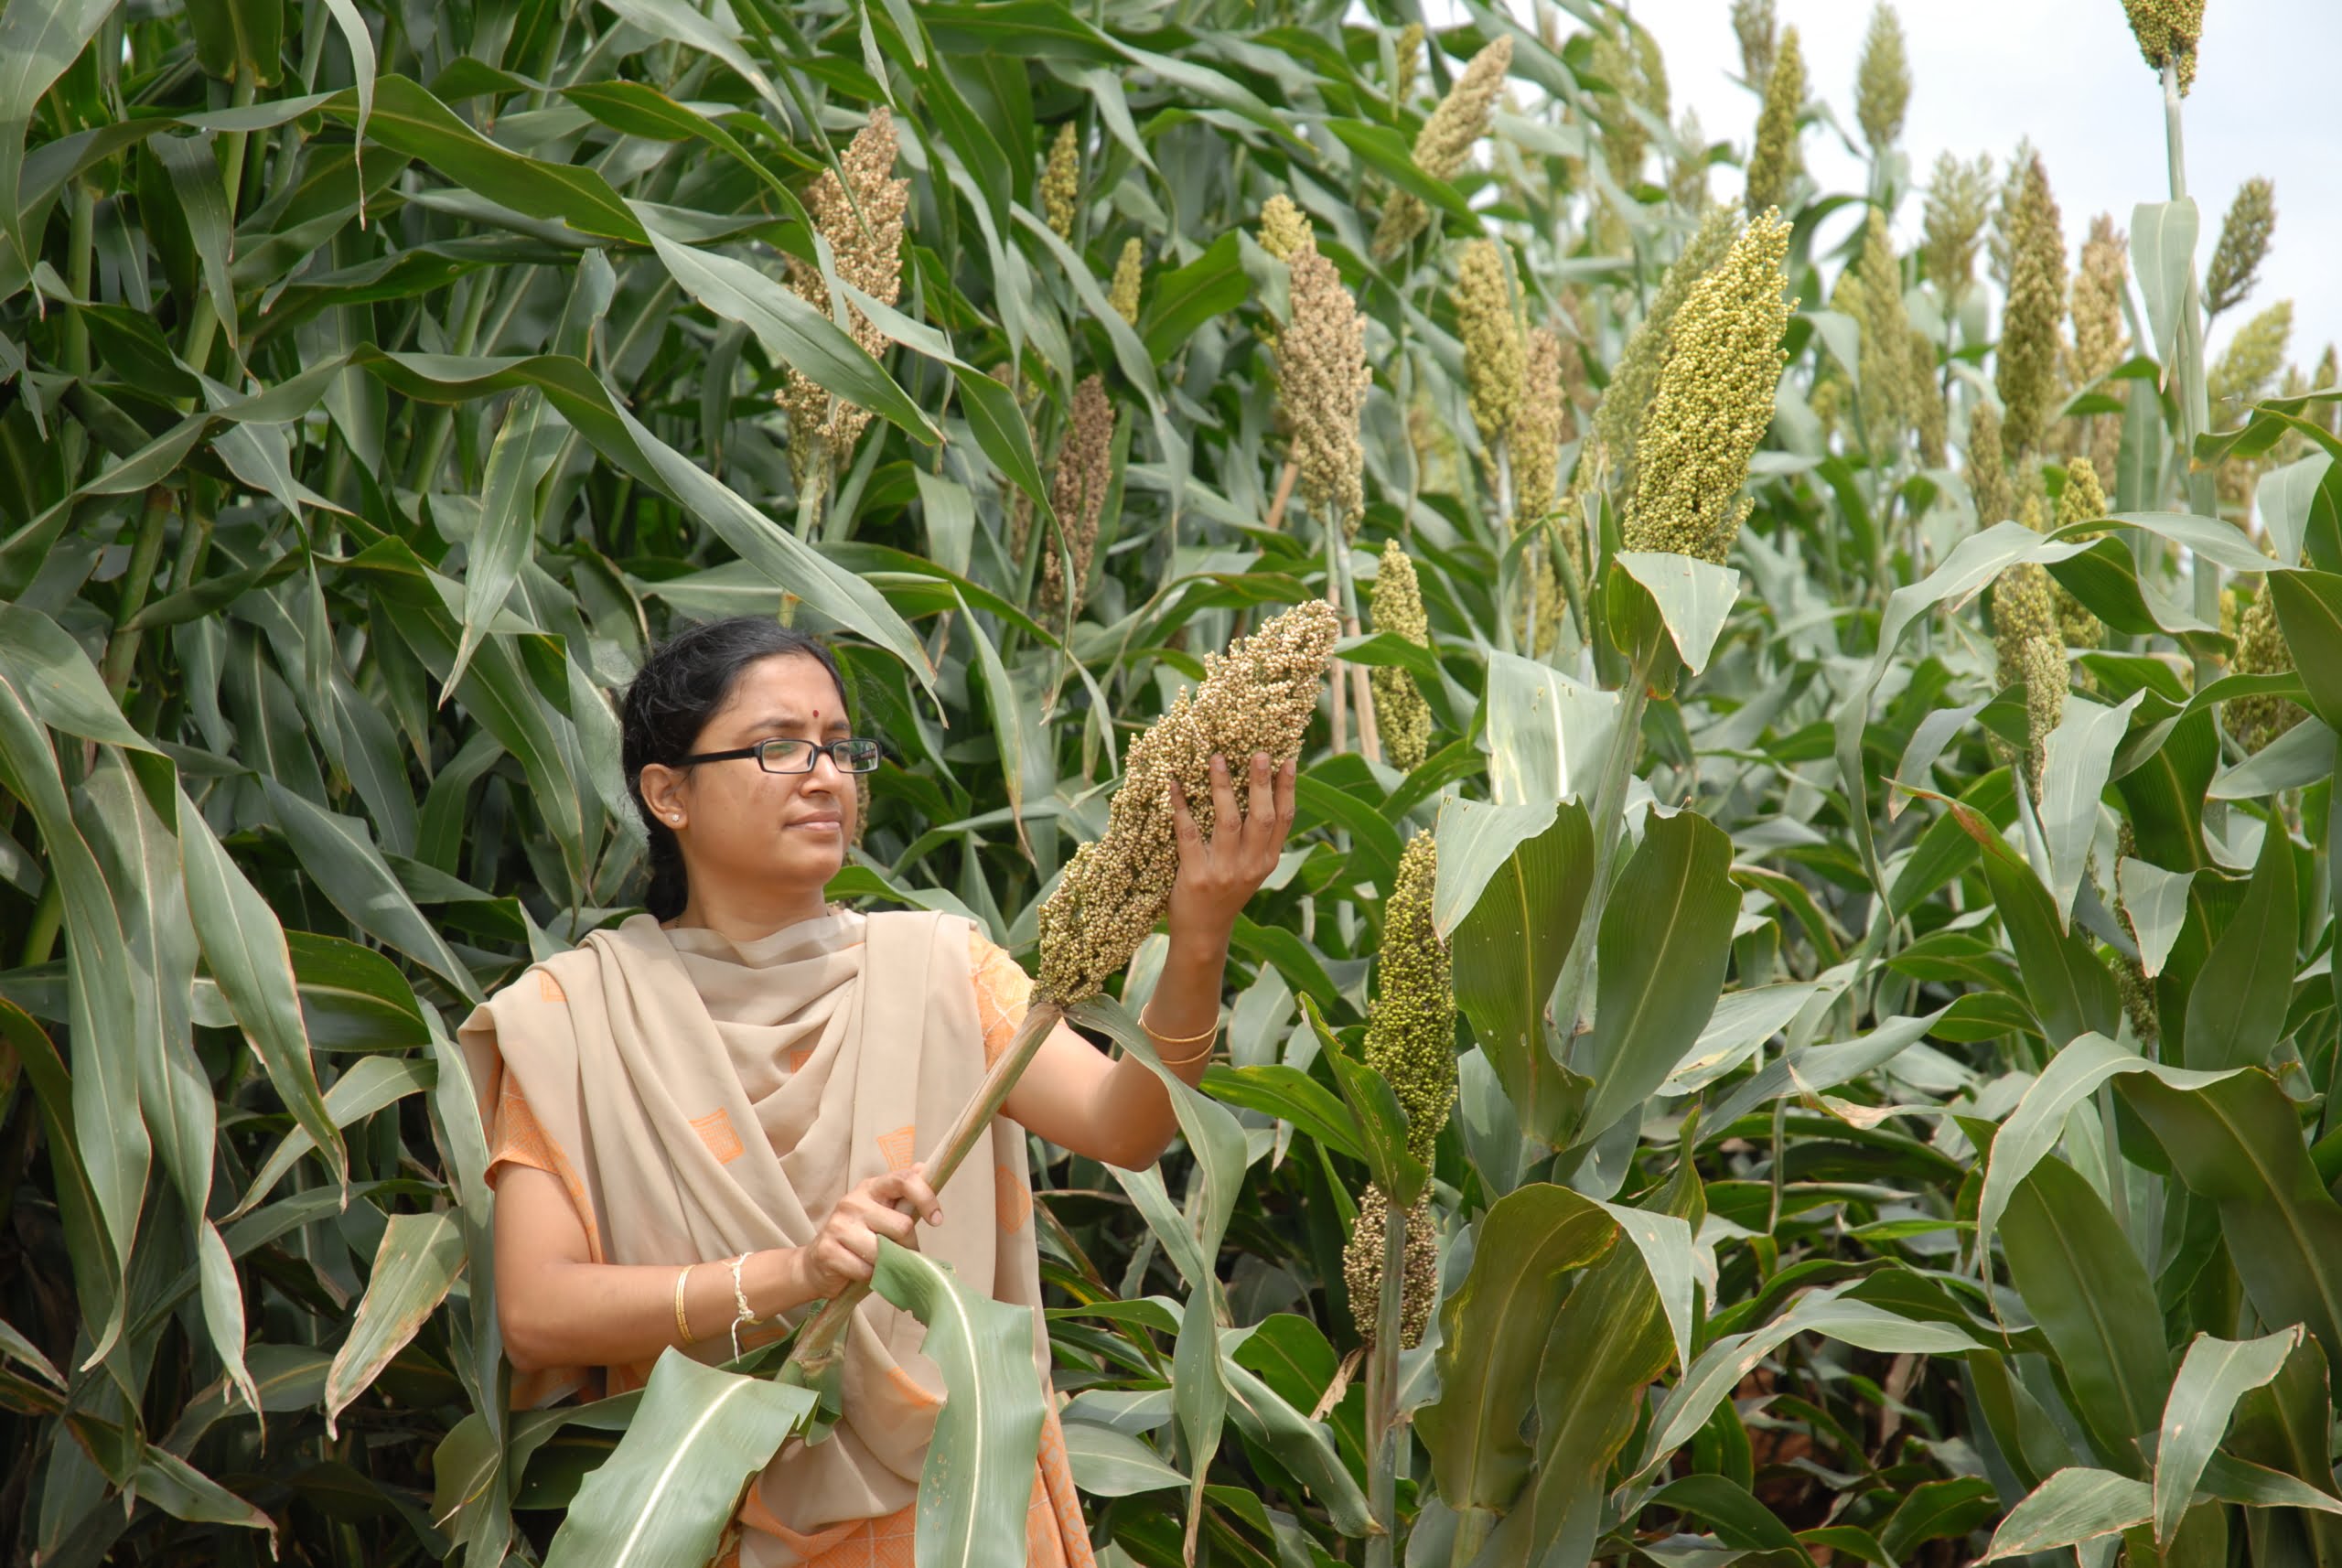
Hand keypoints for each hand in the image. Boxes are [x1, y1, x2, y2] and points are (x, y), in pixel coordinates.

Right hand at [797, 1164, 941, 1296]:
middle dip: (907, 1246)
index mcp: (871, 1188)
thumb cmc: (860, 1238)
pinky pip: (865, 1270)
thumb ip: (903, 1197)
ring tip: (878, 1263)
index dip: (926, 1198)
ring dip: (888, 1264)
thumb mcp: (883, 1214)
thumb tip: (922, 1167)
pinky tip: (860, 1271)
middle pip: (901, 1225)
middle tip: (899, 1254)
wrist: (817, 1264)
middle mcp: (853, 1201)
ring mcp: (838, 1225)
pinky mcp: (827, 1250)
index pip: (904, 1180)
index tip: (937, 1220)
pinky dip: (869, 1277)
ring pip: (883, 1251)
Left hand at [1166, 751, 1297, 946]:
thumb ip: (1256, 842)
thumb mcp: (1250, 871)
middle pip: (1261, 817)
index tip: (1288, 760)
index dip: (1287, 789)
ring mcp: (1224, 872)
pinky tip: (1174, 786)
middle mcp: (1250, 866)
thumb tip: (1255, 793)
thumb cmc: (1224, 895)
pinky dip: (1180, 807)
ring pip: (1228, 822)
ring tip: (1216, 758)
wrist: (1203, 934)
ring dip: (1222, 787)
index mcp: (1267, 862)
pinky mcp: (1195, 876)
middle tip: (1258, 753)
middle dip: (1261, 783)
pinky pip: (1188, 834)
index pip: (1283, 820)